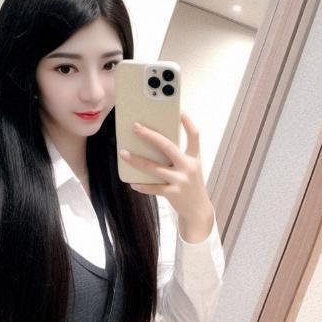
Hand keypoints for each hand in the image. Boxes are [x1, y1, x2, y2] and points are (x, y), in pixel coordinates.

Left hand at [118, 113, 214, 237]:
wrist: (198, 211)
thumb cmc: (190, 185)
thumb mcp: (189, 169)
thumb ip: (177, 157)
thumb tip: (152, 144)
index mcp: (195, 158)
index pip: (194, 135)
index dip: (187, 122)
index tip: (178, 110)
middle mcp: (189, 167)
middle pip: (168, 146)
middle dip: (150, 135)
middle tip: (135, 127)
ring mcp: (181, 181)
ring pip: (155, 168)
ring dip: (137, 160)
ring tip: (123, 153)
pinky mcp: (173, 194)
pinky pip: (154, 188)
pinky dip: (142, 185)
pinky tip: (132, 182)